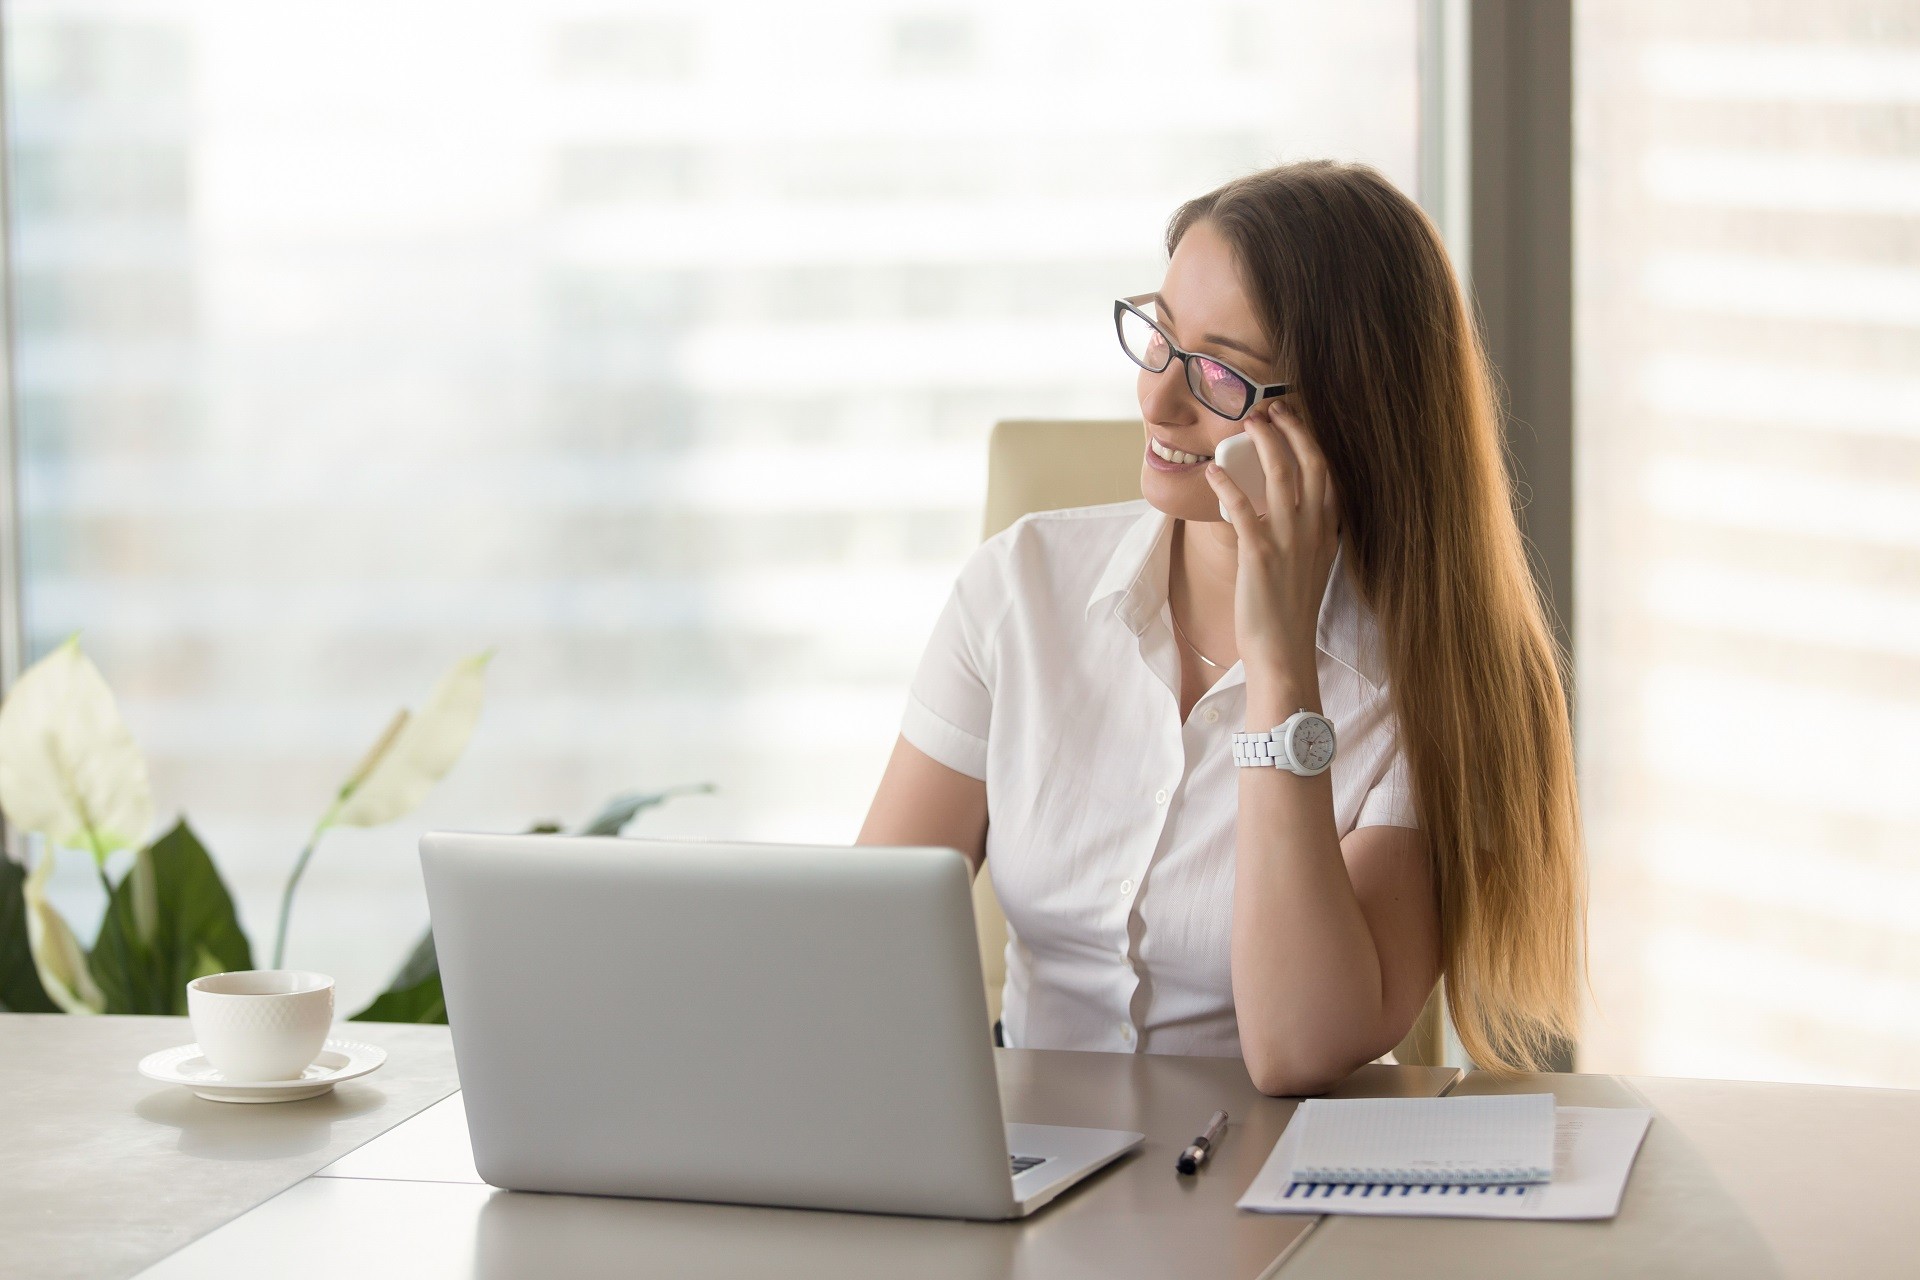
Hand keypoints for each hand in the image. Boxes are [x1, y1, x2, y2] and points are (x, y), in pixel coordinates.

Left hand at [1203, 401, 1339, 699]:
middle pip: (1311, 463)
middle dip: (1292, 429)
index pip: (1328, 474)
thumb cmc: (1288, 614)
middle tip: (1271, 408)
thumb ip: (1303, 537)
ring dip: (1264, 443)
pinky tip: (1213, 471)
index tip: (1294, 419)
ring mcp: (1289, 540)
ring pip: (1282, 475)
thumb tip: (1281, 513)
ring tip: (1248, 423)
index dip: (1311, 441)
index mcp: (1327, 532)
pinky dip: (1227, 484)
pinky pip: (1243, 507)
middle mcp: (1314, 530)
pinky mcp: (1260, 554)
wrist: (1283, 653)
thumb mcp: (1308, 567)